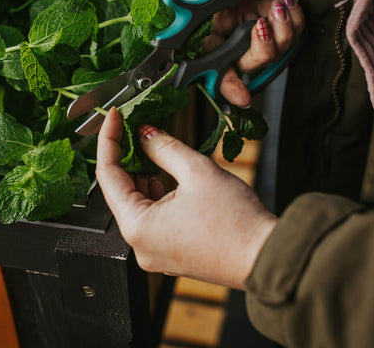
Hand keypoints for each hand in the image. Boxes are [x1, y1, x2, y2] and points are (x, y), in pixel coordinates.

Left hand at [96, 107, 277, 288]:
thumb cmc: (236, 224)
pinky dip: (157, 192)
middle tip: (137, 128)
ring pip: (138, 202)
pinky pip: (153, 216)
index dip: (109, 139)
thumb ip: (164, 147)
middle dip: (128, 156)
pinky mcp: (171, 251)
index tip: (116, 117)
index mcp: (138, 227)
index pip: (107, 174)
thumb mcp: (197, 171)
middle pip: (121, 189)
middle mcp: (141, 245)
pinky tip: (166, 175)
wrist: (266, 257)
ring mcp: (156, 251)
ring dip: (144, 173)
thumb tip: (145, 134)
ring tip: (154, 148)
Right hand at [163, 0, 304, 106]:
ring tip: (278, 4)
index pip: (208, 62)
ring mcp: (257, 29)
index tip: (237, 97)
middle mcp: (232, 32)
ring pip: (271, 55)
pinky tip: (287, 1)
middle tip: (259, 48)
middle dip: (255, 61)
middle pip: (242, 66)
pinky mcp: (279, 23)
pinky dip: (295, 22)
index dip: (221, 82)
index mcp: (210, 24)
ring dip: (281, 33)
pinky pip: (292, 38)